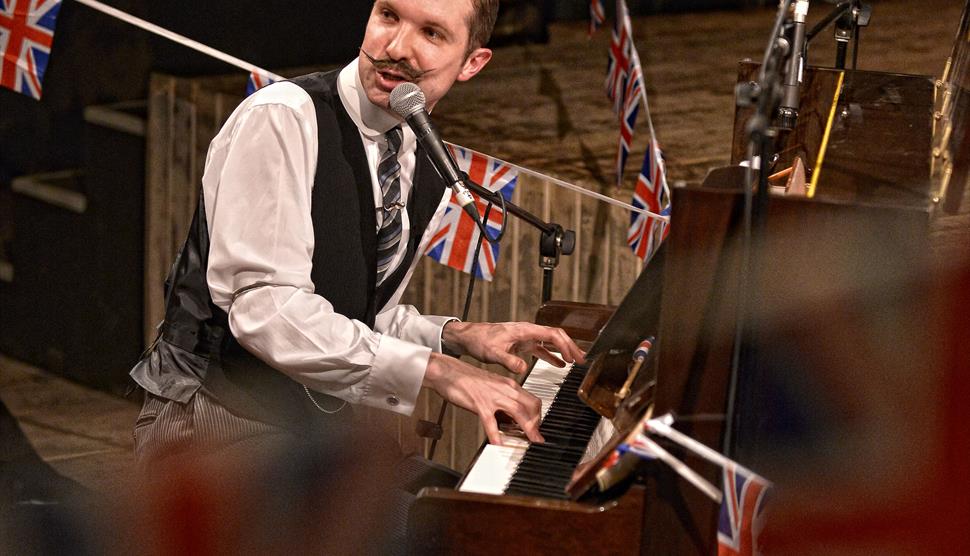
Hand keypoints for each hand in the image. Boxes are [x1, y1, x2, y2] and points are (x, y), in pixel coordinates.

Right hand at [423, 352, 543, 444]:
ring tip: (531, 442)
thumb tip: (509, 419)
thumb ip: (503, 401)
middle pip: (531, 405)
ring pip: (518, 411)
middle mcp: (505, 388)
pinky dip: (496, 435)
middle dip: (538, 423)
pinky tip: (498, 444)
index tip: (537, 427)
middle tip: (537, 438)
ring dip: (528, 428)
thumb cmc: (467, 379)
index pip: (532, 400)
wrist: (448, 370)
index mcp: (509, 384)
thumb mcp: (492, 387)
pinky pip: (491, 421)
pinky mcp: (479, 403)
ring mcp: (493, 396)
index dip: (538, 416)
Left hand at [442, 321, 585, 373]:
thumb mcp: (493, 353)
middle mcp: (528, 331)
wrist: (468, 337)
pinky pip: (542, 349)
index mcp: (524, 330)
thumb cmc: (479, 340)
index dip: (565, 345)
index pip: (552, 334)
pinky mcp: (522, 344)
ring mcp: (526, 337)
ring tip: (577, 362)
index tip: (573, 357)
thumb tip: (522, 368)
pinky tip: (559, 364)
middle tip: (583, 360)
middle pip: (556, 336)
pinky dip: (552, 356)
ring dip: (564, 351)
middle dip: (571, 347)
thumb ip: (508, 360)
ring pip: (551, 342)